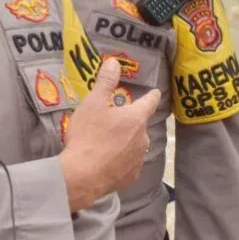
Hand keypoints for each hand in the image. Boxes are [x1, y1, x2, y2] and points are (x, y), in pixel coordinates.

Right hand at [59, 58, 158, 211]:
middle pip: (139, 125)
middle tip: (113, 121)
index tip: (155, 93)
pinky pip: (128, 164)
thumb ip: (105, 82)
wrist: (83, 175)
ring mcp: (138, 159)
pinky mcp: (130, 177)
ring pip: (134, 145)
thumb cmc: (89, 135)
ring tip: (108, 143)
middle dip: (130, 122)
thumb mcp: (92, 103)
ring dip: (125, 142)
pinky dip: (121, 160)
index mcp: (136, 118)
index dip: (151, 96)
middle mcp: (142, 138)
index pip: (149, 102)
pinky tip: (107, 161)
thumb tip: (114, 62)